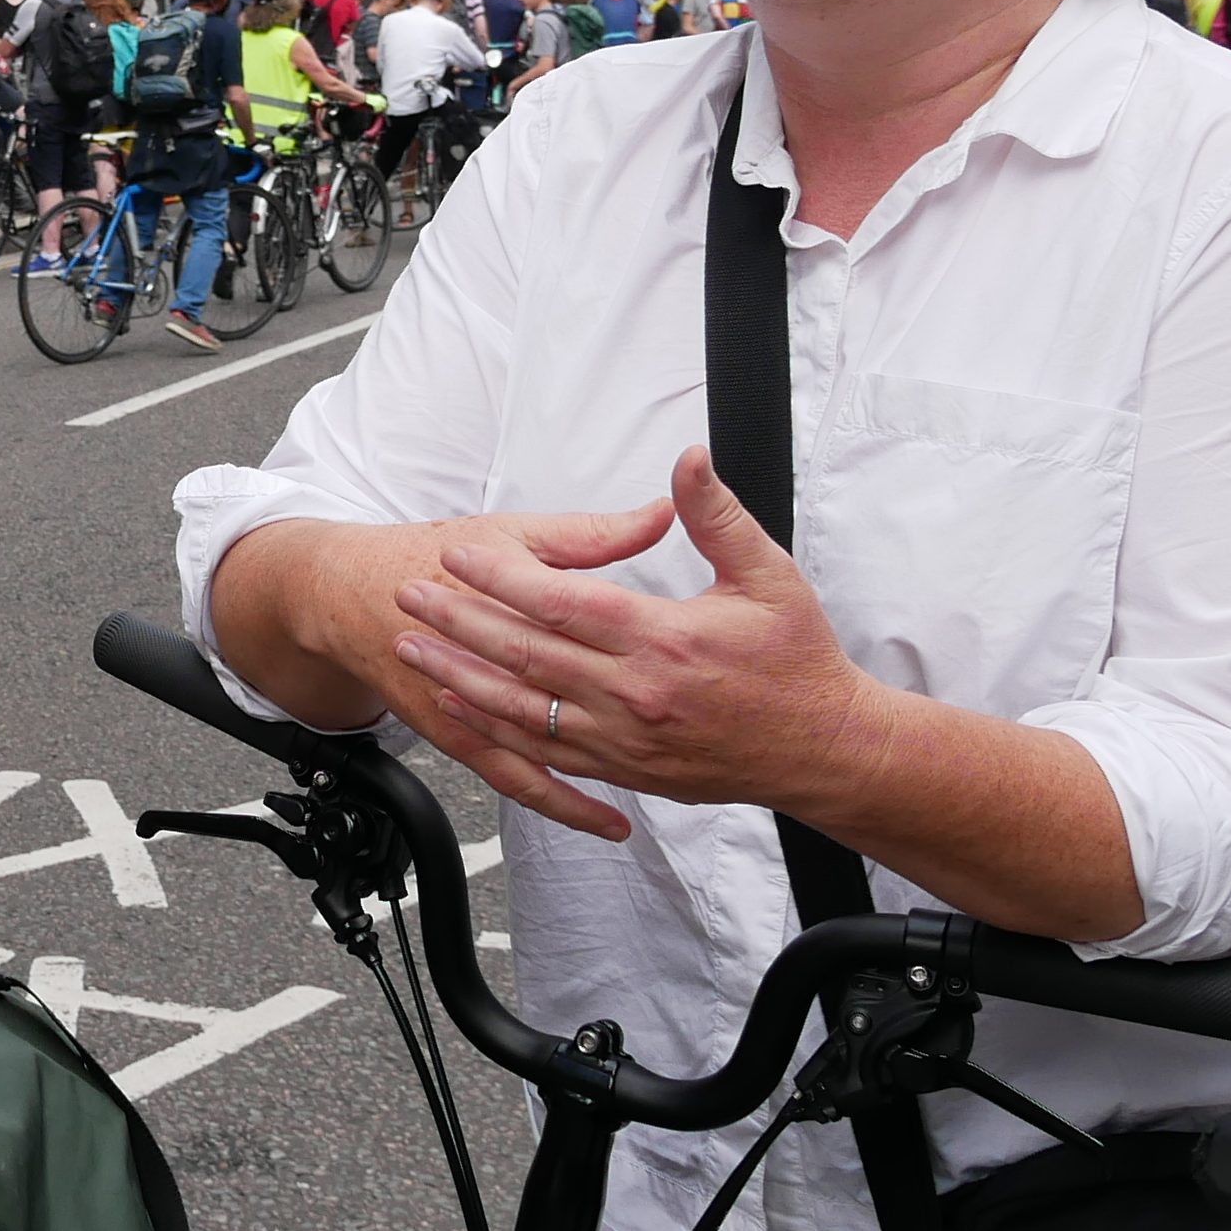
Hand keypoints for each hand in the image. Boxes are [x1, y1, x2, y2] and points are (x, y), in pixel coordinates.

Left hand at [385, 447, 893, 835]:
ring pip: (521, 709)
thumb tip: (689, 460)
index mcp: (661, 641)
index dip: (501, 577)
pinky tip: (460, 707)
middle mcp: (632, 696)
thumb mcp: (768, 576)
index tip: (456, 553)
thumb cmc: (799, 663)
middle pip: (524, 655)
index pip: (561, 603)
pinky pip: (542, 752)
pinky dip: (494, 729)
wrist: (823, 751)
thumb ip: (719, 517)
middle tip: (407, 594)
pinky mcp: (624, 771)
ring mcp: (623, 741)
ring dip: (459, 677)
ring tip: (411, 649)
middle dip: (458, 623)